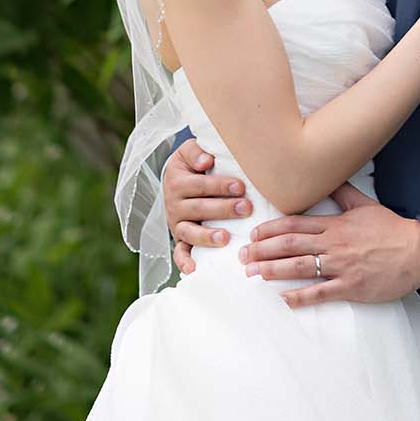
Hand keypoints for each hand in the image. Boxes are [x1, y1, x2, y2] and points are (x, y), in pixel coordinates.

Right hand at [162, 137, 251, 275]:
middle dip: (223, 209)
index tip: (240, 186)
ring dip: (207, 236)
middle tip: (245, 208)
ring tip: (226, 238)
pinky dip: (184, 262)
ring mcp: (176, 224)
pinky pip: (179, 253)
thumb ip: (196, 151)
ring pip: (190, 232)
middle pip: (199, 208)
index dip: (220, 186)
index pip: (200, 185)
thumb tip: (206, 160)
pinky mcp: (179, 239)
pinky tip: (195, 269)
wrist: (176, 178)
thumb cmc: (191, 163)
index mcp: (177, 181)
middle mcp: (174, 205)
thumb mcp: (189, 150)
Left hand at [240, 185, 419, 304]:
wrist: (417, 251)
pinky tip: (283, 298)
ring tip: (253, 273)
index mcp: (335, 224)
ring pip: (300, 267)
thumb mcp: (366, 205)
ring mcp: (341, 266)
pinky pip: (320, 292)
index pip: (296, 224)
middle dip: (263, 250)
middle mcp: (334, 243)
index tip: (254, 234)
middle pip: (290, 245)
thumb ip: (343, 194)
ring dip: (273, 270)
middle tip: (243, 256)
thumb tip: (328, 179)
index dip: (271, 229)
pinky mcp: (351, 287)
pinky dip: (300, 296)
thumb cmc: (392, 229)